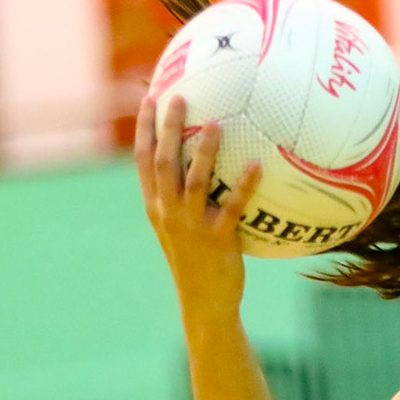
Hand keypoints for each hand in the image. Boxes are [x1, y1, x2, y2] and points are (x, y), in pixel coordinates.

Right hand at [134, 92, 262, 317]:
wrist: (205, 302)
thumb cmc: (197, 260)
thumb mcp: (180, 227)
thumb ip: (182, 196)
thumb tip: (199, 159)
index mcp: (156, 207)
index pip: (143, 161)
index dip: (145, 129)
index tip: (150, 99)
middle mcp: (168, 213)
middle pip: (163, 163)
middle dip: (168, 129)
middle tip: (179, 97)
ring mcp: (191, 226)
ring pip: (193, 182)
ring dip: (204, 151)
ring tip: (217, 123)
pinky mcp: (217, 240)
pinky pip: (232, 208)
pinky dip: (244, 186)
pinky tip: (256, 165)